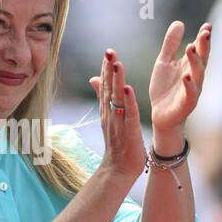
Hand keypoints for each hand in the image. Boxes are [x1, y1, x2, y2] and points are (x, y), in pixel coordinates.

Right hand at [89, 48, 146, 181]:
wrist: (118, 170)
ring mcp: (119, 122)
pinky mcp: (129, 131)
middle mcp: (110, 114)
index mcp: (107, 110)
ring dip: (117, 81)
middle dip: (109, 70)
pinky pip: (129, 114)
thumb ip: (102, 97)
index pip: (105, 86)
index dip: (106, 69)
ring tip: (117, 63)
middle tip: (109, 51)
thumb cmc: (117, 144)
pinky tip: (129, 88)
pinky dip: (129, 101)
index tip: (107, 52)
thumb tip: (93, 78)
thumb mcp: (108, 117)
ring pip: (117, 98)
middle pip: (109, 88)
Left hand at [149, 21, 211, 146]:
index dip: (203, 38)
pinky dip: (189, 85)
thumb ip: (171, 44)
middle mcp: (195, 77)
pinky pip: (190, 93)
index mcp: (190, 66)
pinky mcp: (186, 104)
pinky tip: (186, 76)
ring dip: (196, 61)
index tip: (207, 26)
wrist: (160, 115)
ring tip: (191, 48)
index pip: (200, 49)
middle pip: (202, 59)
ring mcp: (192, 90)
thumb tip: (179, 22)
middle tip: (205, 33)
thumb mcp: (164, 62)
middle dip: (204, 46)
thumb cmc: (165, 88)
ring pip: (198, 74)